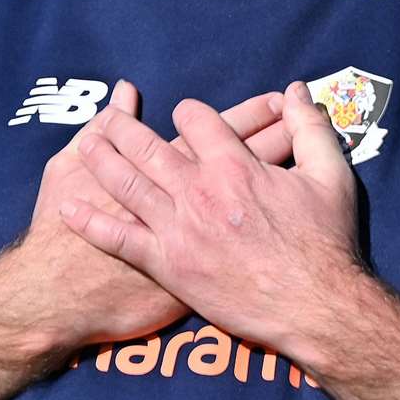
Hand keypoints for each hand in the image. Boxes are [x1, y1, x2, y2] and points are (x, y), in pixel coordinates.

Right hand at [0, 82, 292, 399]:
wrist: (58, 297)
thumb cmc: (58, 234)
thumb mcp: (66, 169)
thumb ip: (98, 129)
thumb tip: (123, 94)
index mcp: (165, 170)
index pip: (220, 130)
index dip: (252, 114)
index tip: (278, 100)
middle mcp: (190, 201)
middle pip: (248, 158)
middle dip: (279, 135)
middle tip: (312, 121)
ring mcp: (199, 239)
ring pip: (255, 197)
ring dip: (281, 175)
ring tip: (312, 156)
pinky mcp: (197, 275)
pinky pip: (245, 248)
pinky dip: (264, 231)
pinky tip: (287, 217)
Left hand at [59, 81, 360, 355]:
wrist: (314, 308)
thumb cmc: (326, 243)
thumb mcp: (330, 176)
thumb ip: (310, 129)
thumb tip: (297, 91)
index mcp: (234, 166)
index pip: (197, 120)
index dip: (190, 111)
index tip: (185, 113)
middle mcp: (199, 192)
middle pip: (149, 147)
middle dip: (126, 127)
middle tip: (110, 117)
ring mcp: (179, 230)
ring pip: (127, 185)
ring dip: (102, 160)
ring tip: (86, 143)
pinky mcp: (168, 266)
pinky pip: (120, 239)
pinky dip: (91, 222)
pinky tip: (68, 208)